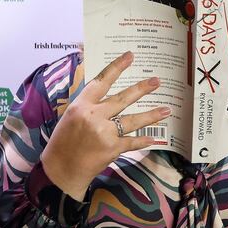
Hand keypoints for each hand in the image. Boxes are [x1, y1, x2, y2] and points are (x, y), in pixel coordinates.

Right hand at [40, 52, 167, 200]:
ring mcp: (104, 132)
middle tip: (157, 81)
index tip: (129, 57)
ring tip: (167, 109)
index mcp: (81, 106)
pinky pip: (132, 142)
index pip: (101, 82)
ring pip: (133, 120)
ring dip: (152, 115)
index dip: (116, 68)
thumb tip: (106, 92)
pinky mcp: (112, 148)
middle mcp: (93, 116)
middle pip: (122, 99)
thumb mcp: (70, 117)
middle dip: (141, 89)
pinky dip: (143, 140)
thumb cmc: (63, 143)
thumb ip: (89, 105)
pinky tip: (154, 138)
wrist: (60, 170)